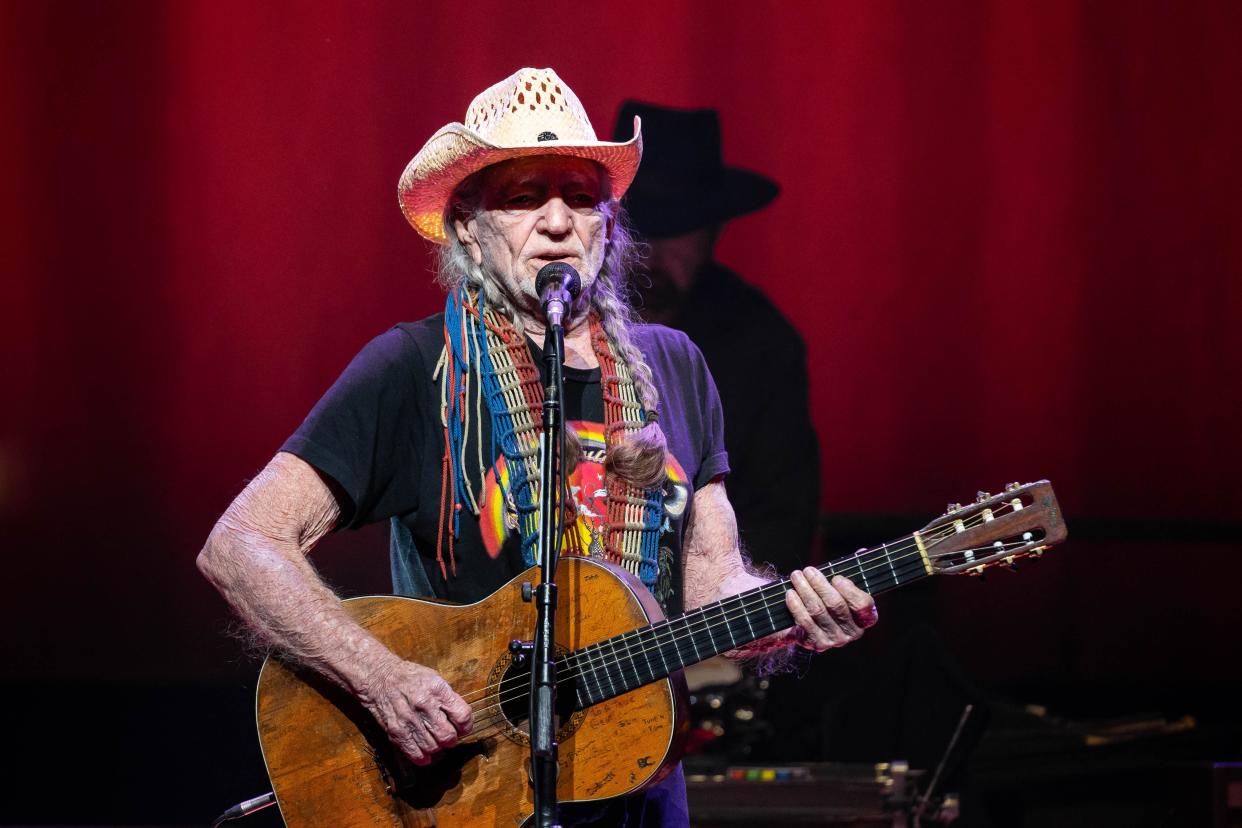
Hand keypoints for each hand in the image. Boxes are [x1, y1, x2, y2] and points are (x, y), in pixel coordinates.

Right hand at [358, 658, 472, 764]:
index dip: (466, 726)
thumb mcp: (433, 678)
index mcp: (437, 689)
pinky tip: (425, 753)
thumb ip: (447, 698)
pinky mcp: (396, 731)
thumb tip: (461, 718)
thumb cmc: (409, 677)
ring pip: (433, 747)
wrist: (379, 677)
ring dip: (437, 748)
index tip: (463, 727)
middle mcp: (423, 704)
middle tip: (448, 736)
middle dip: (451, 739)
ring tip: (435, 741)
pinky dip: (422, 757)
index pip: (461, 716)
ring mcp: (409, 719)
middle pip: (447, 735)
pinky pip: (414, 753)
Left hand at [785, 565, 877, 651]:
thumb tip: (862, 552)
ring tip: (796, 576)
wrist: (814, 624)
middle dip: (819, 584)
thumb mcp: (845, 586)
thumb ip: (855, 570)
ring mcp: (835, 640)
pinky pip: (804, 622)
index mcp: (867, 618)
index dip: (849, 590)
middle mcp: (853, 632)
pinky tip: (790, 593)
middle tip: (808, 570)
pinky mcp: (817, 644)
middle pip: (836, 605)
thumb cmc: (833, 598)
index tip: (836, 577)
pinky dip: (796, 606)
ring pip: (818, 611)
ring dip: (804, 590)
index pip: (863, 605)